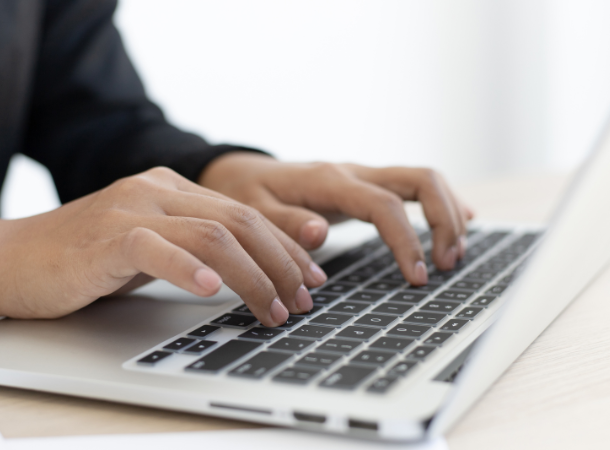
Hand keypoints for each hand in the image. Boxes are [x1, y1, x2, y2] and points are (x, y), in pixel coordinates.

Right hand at [0, 168, 327, 329]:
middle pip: (241, 221)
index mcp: (174, 189)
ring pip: (213, 233)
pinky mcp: (107, 236)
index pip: (247, 213)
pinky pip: (157, 247)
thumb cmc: (87, 257)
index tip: (312, 276)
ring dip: (253, 276)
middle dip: (282, 264)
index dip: (287, 246)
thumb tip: (248, 273)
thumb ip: (194, 246)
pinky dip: (189, 268)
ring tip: (274, 309)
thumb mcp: (152, 245)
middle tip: (304, 300)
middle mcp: (158, 190)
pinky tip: (212, 290)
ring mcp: (133, 208)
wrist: (15, 258)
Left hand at [199, 152, 473, 284]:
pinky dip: (441, 203)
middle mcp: (353, 172)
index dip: (407, 240)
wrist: (242, 172)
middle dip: (444, 220)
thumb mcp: (253, 212)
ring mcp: (362, 176)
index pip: (383, 205)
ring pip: (423, 179)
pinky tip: (461, 222)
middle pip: (420, 179)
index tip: (417, 276)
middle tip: (447, 264)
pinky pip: (414, 186)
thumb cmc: (247, 194)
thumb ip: (284, 224)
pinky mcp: (366, 185)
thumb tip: (319, 234)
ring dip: (448, 212)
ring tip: (454, 254)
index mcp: (328, 181)